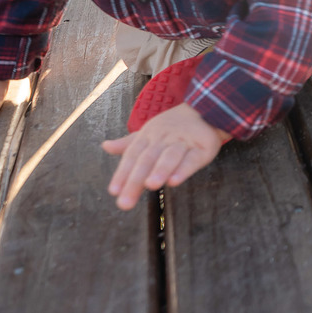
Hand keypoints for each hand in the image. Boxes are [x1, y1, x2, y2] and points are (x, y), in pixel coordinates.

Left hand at [101, 103, 228, 210]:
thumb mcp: (149, 134)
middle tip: (125, 202)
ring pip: (170, 156)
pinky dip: (183, 169)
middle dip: (135, 180)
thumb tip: (105, 146)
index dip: (122, 172)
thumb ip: (128, 145)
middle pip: (147, 159)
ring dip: (160, 170)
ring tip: (150, 185)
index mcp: (149, 136)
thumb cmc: (173, 128)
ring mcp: (184, 142)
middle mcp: (164, 139)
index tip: (114, 191)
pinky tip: (174, 181)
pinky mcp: (203, 148)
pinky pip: (192, 159)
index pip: (132, 155)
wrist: (205, 110)